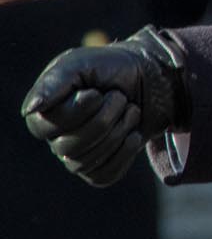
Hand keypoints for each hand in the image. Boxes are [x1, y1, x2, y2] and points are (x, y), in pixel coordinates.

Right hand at [20, 27, 186, 185]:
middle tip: (121, 98)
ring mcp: (76, 156)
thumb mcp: (81, 64)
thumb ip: (54, 82)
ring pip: (86, 162)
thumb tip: (32, 109)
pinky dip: (125, 153)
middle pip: (69, 147)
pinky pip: (104, 175)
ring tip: (131, 110)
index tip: (97, 93)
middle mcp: (55, 137)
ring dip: (119, 131)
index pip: (46, 126)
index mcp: (43, 113)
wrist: (152, 79)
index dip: (78, 110)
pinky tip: (134, 134)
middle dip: (104, 119)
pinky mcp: (99, 169)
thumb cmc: (110, 68)